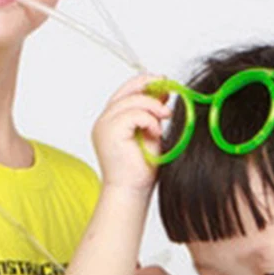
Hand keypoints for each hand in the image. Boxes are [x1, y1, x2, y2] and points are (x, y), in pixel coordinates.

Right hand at [92, 73, 170, 191]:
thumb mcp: (151, 132)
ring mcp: (104, 125)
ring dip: (154, 107)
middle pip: (128, 90)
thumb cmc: (141, 170)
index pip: (127, 90)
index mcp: (112, 120)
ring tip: (165, 118)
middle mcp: (105, 120)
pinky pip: (133, 114)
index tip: (165, 83)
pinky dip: (149, 120)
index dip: (146, 82)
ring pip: (132, 100)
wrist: (132, 192)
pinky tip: (156, 132)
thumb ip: (153, 113)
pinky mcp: (109, 132)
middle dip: (151, 87)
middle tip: (169, 96)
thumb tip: (163, 92)